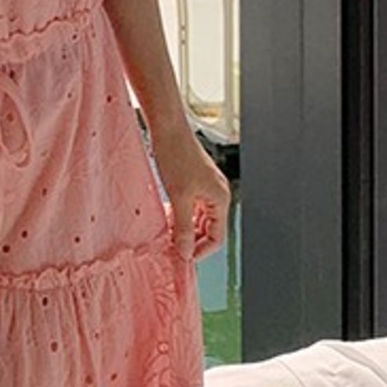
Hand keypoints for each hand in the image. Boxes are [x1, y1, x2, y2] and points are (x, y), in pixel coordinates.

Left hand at [148, 122, 231, 260]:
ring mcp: (206, 187)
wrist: (167, 128)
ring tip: (166, 234)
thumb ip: (183, 228)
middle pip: (208, 229)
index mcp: (220, 198)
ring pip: (198, 218)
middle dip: (191, 240)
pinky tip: (166, 217)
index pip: (217, 237)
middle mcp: (217, 194)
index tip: (182, 258)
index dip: (200, 250)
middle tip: (172, 248)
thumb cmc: (176, 156)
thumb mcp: (179, 198)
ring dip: (184, 228)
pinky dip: (180, 215)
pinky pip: (190, 206)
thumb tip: (185, 252)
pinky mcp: (194, 181)